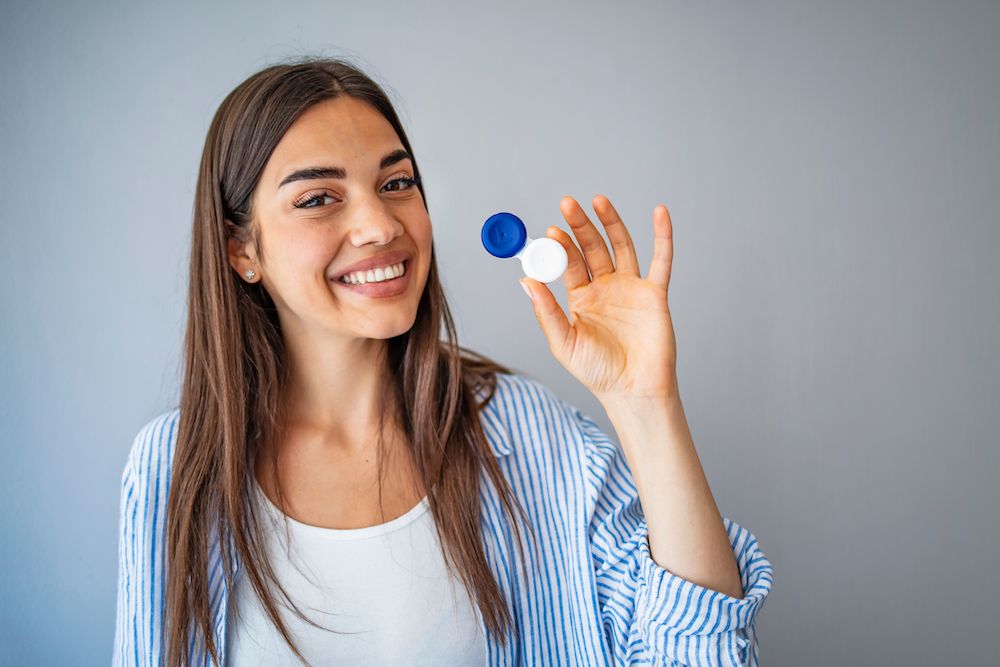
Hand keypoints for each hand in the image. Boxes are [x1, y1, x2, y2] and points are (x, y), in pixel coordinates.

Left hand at [520, 194, 678, 404]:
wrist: (633, 390)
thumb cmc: (597, 372)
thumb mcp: (563, 342)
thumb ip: (545, 311)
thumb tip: (525, 281)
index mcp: (581, 298)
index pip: (568, 263)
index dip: (559, 247)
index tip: (550, 231)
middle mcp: (605, 288)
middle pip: (592, 248)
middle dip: (580, 226)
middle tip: (568, 204)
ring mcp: (631, 288)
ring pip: (621, 246)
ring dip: (611, 222)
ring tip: (598, 200)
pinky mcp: (654, 294)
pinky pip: (661, 260)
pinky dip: (663, 235)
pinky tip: (660, 211)